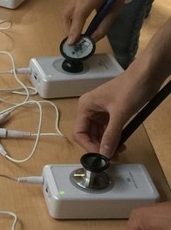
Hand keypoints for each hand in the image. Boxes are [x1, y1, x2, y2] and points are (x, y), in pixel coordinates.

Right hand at [61, 0, 124, 44]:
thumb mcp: (114, 12)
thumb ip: (103, 27)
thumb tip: (91, 41)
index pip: (80, 14)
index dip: (74, 29)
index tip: (72, 42)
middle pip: (67, 15)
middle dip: (68, 31)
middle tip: (73, 42)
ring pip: (64, 15)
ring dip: (67, 28)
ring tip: (73, 37)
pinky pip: (66, 13)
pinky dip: (68, 23)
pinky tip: (74, 29)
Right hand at [73, 19, 170, 156]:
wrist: (149, 73)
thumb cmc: (131, 88)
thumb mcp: (120, 113)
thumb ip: (111, 135)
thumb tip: (104, 155)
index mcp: (85, 107)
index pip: (79, 133)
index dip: (88, 146)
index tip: (101, 156)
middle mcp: (90, 110)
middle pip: (88, 135)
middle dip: (99, 147)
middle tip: (112, 157)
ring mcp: (101, 111)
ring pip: (99, 134)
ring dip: (107, 144)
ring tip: (119, 151)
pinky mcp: (112, 113)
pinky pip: (108, 130)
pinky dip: (114, 138)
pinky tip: (122, 143)